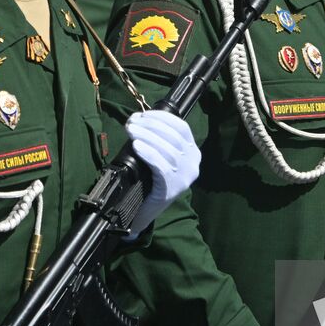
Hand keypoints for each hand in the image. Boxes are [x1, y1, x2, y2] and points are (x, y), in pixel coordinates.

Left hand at [125, 110, 199, 237]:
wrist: (143, 211)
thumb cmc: (150, 180)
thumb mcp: (160, 157)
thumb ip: (158, 140)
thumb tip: (139, 119)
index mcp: (193, 153)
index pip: (182, 128)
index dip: (163, 118)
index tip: (144, 114)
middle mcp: (193, 164)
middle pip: (173, 137)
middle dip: (151, 125)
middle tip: (132, 122)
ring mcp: (184, 177)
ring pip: (167, 150)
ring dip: (147, 136)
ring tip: (131, 130)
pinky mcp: (172, 188)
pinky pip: (161, 165)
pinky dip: (148, 153)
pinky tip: (137, 146)